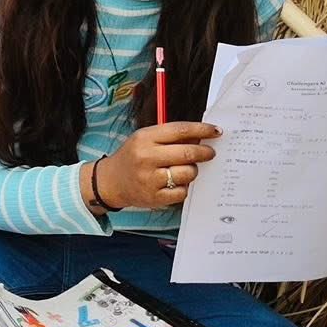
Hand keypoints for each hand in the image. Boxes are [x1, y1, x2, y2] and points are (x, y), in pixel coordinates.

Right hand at [96, 122, 219, 210]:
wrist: (111, 181)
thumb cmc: (133, 157)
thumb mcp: (144, 139)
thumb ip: (169, 137)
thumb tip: (200, 136)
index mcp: (144, 138)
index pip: (179, 130)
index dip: (202, 130)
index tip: (216, 131)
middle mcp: (146, 157)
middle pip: (187, 153)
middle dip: (205, 152)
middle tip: (210, 153)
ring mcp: (150, 178)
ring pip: (188, 173)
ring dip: (193, 171)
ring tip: (186, 170)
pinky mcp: (155, 197)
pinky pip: (182, 192)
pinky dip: (184, 187)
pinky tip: (176, 183)